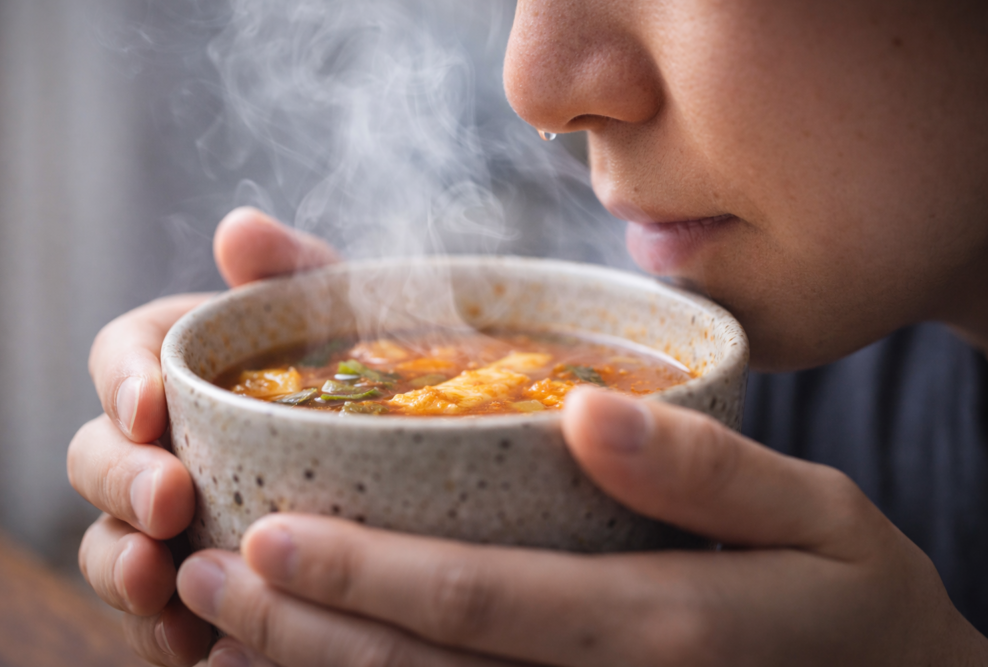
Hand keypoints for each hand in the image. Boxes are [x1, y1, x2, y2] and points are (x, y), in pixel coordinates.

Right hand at [67, 208, 337, 665]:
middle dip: (120, 481)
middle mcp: (166, 442)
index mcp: (186, 365)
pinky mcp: (198, 581)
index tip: (152, 407)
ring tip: (159, 585)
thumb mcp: (348, 317)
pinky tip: (200, 644)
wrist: (416, 457)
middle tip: (169, 503)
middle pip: (97, 456)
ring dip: (119, 566)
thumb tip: (238, 229)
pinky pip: (160, 614)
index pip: (121, 357)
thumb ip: (295, 270)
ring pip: (109, 542)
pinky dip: (167, 630)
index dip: (121, 381)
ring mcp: (174, 517)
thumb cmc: (368, 371)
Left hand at [175, 388, 987, 666]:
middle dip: (303, 630)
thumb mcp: (818, 514)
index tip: (269, 535)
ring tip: (219, 619)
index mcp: (659, 623)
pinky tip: (312, 659)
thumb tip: (586, 412)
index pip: (482, 601)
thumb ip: (705, 471)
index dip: (367, 575)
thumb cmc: (853, 594)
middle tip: (201, 573)